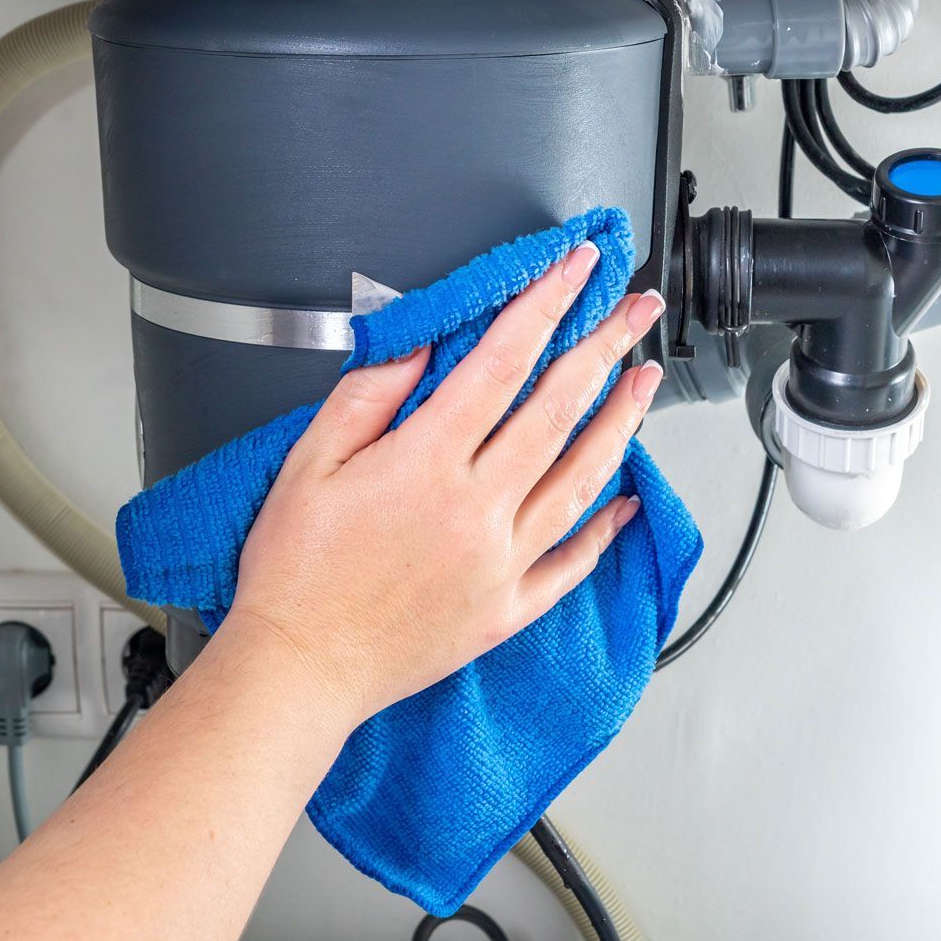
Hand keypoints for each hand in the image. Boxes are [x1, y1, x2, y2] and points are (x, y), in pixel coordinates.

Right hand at [220, 240, 665, 730]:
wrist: (299, 670)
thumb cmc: (294, 573)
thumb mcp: (308, 463)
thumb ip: (368, 397)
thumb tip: (419, 348)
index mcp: (425, 464)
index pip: (502, 364)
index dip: (545, 306)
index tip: (576, 269)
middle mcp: (476, 510)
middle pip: (557, 411)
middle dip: (603, 348)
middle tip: (635, 309)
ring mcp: (500, 563)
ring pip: (581, 479)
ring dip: (620, 423)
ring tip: (645, 381)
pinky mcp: (506, 610)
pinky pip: (572, 562)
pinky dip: (606, 528)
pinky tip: (628, 500)